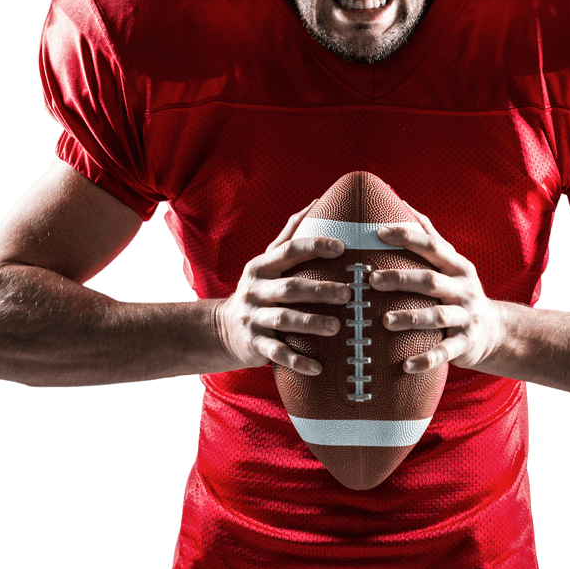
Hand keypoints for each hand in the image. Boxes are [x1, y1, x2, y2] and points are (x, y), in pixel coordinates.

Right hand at [214, 200, 350, 373]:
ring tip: (337, 327)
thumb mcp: (267, 261)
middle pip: (290, 288)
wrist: (221, 329)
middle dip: (320, 290)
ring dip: (311, 323)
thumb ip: (290, 234)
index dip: (315, 246)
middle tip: (349, 293)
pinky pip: (277, 354)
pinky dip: (298, 361)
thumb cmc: (258, 289)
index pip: (289, 251)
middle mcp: (256, 290)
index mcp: (262, 267)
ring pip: (284, 320)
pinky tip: (319, 367)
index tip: (342, 248)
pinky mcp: (254, 345)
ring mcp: (254, 319)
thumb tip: (317, 201)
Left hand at [371, 208, 502, 372]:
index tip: (378, 232)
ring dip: (410, 318)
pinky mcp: (465, 345)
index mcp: (457, 267)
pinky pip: (445, 353)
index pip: (432, 246)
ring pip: (437, 317)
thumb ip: (429, 236)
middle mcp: (463, 290)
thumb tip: (402, 202)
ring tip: (384, 321)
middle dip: (401, 279)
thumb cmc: (460, 292)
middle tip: (371, 280)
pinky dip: (426, 360)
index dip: (407, 237)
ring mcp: (466, 318)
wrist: (496, 332)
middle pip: (430, 281)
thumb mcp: (451, 264)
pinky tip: (406, 366)